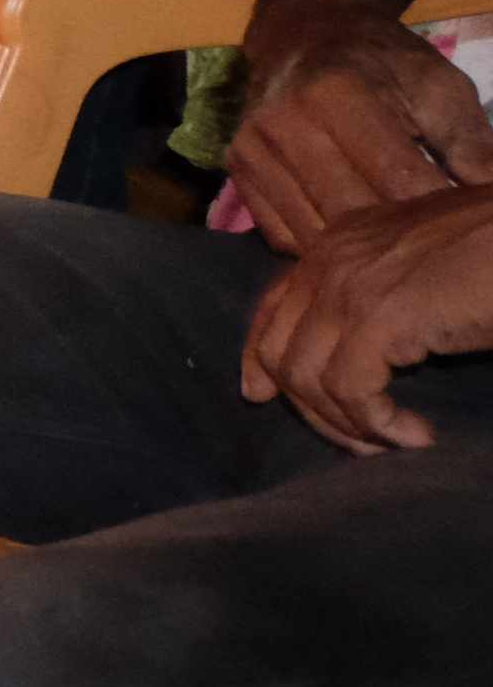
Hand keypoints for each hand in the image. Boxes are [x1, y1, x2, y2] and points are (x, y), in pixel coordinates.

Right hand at [235, 0, 492, 252]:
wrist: (305, 31)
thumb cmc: (385, 61)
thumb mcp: (440, 86)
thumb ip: (472, 146)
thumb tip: (490, 204)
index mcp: (339, 94)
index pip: (398, 181)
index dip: (439, 213)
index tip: (462, 226)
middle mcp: (285, 123)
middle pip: (351, 214)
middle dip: (401, 238)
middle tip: (431, 247)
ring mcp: (252, 148)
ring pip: (314, 233)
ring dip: (359, 251)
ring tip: (395, 251)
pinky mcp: (238, 168)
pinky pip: (282, 235)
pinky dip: (321, 248)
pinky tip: (350, 240)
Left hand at [240, 181, 492, 449]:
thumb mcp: (425, 273)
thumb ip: (385, 300)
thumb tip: (364, 354)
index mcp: (340, 244)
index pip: (273, 306)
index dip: (260, 355)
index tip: (260, 394)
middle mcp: (331, 259)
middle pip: (278, 348)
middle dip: (310, 406)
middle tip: (362, 441)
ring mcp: (350, 285)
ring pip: (305, 377)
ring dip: (347, 424)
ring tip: (394, 441)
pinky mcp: (379, 316)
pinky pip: (348, 389)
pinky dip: (377, 424)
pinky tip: (416, 436)